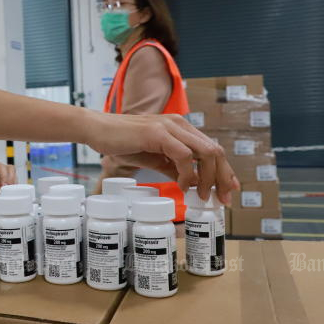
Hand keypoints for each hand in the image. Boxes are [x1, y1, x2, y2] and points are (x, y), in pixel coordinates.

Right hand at [88, 112, 238, 203]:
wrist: (96, 130)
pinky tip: (181, 186)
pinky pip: (183, 155)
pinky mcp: (157, 133)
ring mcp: (169, 127)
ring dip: (208, 178)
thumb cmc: (121, 142)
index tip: (228, 191)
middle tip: (223, 199)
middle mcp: (179, 124)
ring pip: (205, 152)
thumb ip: (172, 167)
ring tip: (201, 196)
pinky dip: (187, 174)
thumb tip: (190, 183)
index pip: (212, 149)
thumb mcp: (153, 157)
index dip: (224, 171)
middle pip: (215, 151)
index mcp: (180, 128)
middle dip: (223, 177)